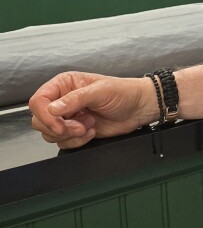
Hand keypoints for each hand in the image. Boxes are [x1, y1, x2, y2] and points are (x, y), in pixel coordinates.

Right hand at [29, 72, 157, 149]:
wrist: (139, 108)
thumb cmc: (124, 93)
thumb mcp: (100, 91)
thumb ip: (75, 99)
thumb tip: (52, 108)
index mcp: (64, 85)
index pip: (38, 101)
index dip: (45, 115)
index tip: (60, 124)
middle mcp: (62, 101)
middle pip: (39, 120)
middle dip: (60, 128)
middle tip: (80, 126)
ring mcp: (68, 118)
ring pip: (50, 134)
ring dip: (71, 135)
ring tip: (90, 125)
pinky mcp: (75, 131)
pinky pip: (64, 142)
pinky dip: (77, 141)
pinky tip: (92, 131)